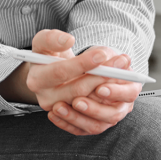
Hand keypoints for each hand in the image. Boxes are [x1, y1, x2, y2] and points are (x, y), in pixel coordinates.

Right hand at [24, 34, 141, 136]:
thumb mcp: (44, 42)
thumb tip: (68, 40)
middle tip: (122, 61)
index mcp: (37, 80)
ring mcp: (60, 112)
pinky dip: (108, 103)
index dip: (83, 63)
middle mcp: (46, 100)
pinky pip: (92, 121)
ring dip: (109, 89)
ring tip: (123, 71)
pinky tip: (117, 87)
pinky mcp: (71, 121)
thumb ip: (53, 38)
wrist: (49, 74)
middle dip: (102, 75)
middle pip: (78, 90)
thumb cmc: (49, 55)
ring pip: (89, 105)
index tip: (102, 54)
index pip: (61, 72)